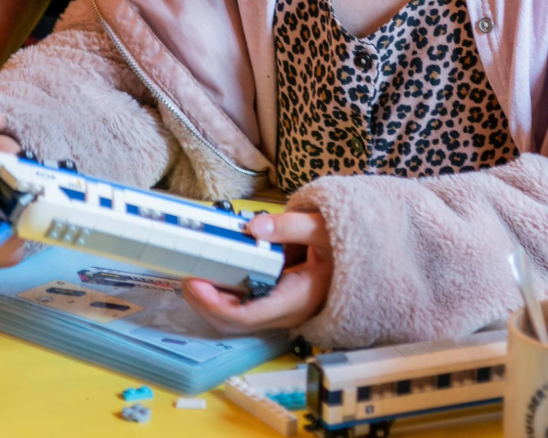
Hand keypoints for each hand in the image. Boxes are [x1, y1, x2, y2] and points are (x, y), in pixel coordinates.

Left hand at [182, 211, 332, 331]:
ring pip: (235, 318)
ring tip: (194, 272)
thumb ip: (290, 226)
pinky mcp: (273, 302)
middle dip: (205, 303)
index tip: (195, 282)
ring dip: (210, 300)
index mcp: (296, 299)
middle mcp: (284, 313)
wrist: (361, 260)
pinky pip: (242, 306)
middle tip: (186, 275)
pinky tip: (213, 272)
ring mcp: (278, 310)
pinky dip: (222, 293)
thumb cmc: (344, 246)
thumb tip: (254, 226)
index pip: (247, 316)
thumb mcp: (322, 230)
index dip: (216, 304)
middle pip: (234, 322)